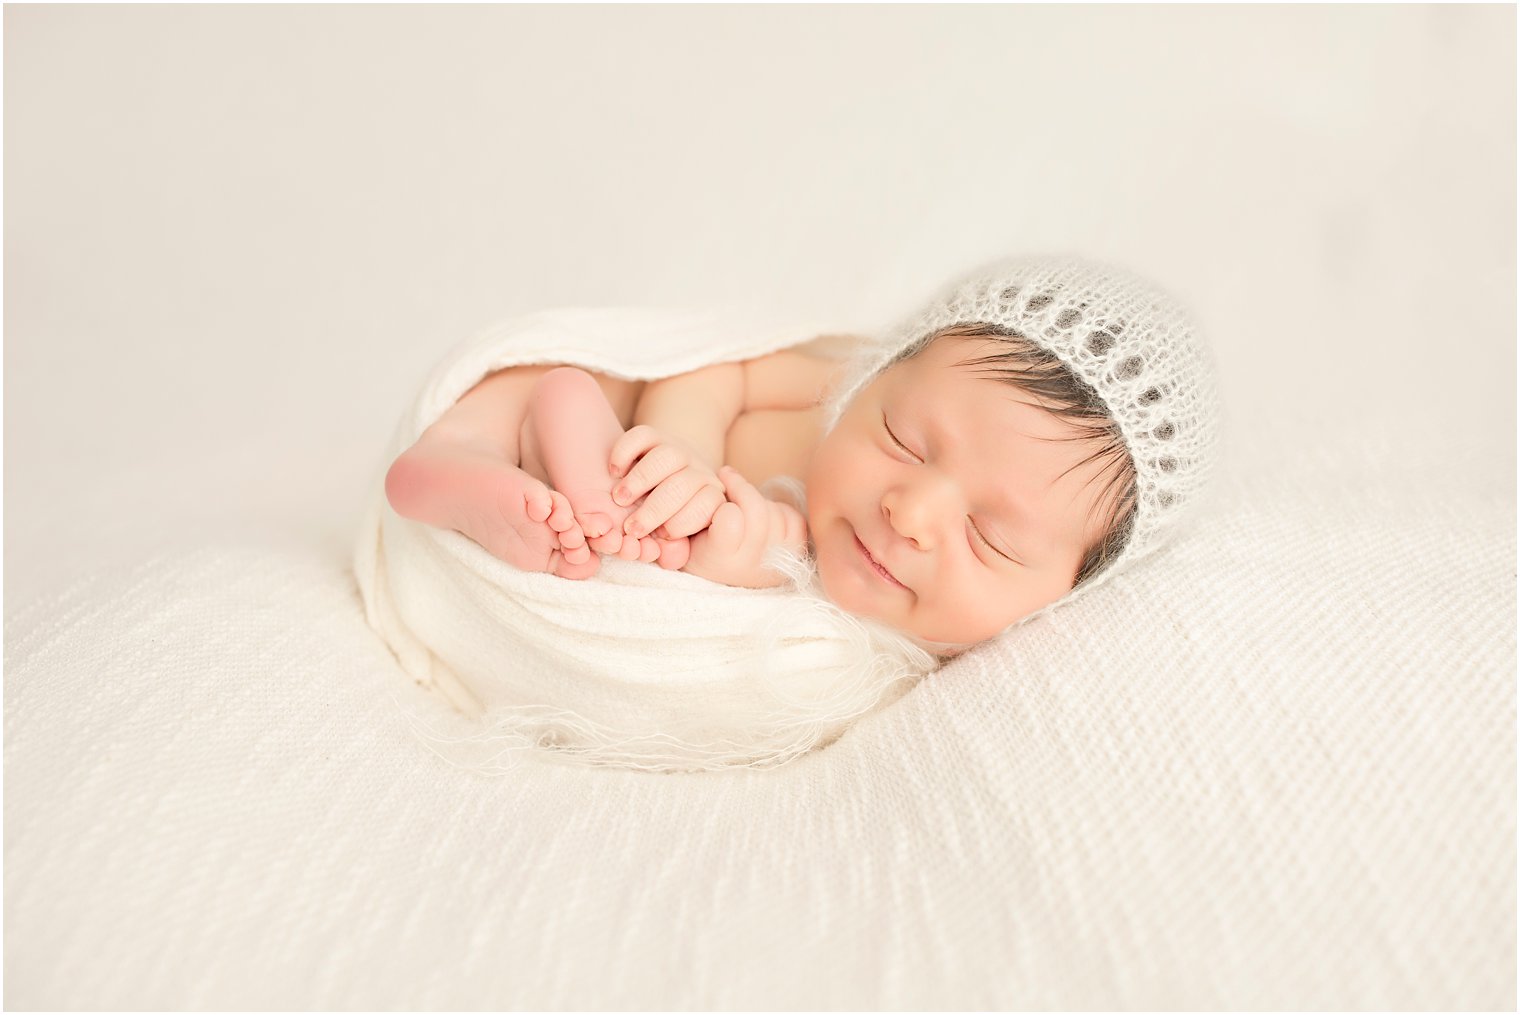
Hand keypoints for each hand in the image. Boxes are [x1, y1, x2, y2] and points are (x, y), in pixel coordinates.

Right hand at [607, 425, 725, 539]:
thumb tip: (668, 556)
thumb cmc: (670, 524)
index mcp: (712, 499)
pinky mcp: (656, 436)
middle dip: (655, 509)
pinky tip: (615, 471)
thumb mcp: (677, 541)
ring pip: (666, 457)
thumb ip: (673, 549)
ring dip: (640, 480)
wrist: (667, 486)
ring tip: (620, 499)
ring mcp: (679, 451)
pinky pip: (643, 436)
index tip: (662, 537)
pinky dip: (625, 451)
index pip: (707, 506)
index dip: (683, 523)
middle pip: (684, 484)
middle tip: (631, 528)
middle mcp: (699, 472)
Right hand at [684, 467, 807, 588]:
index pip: (730, 519)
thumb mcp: (679, 539)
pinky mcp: (797, 554)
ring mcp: (779, 560)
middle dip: (741, 486)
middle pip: (758, 511)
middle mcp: (753, 564)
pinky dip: (778, 510)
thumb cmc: (699, 549)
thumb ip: (679, 518)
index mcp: (722, 561)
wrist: (728, 578)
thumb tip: (686, 499)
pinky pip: (792, 517)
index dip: (723, 504)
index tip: (714, 497)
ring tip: (741, 504)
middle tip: (726, 476)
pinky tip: (762, 516)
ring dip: (758, 500)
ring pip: (775, 512)